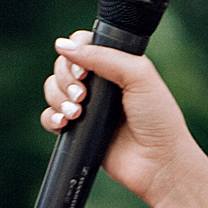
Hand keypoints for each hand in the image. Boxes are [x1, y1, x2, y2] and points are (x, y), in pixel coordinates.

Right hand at [41, 33, 196, 205]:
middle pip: (63, 66)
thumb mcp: (138, 76)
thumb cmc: (157, 118)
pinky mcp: (78, 131)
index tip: (83, 73)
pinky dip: (52, 118)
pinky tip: (65, 124)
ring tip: (77, 113)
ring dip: (58, 99)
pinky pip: (49, 117)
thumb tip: (63, 46)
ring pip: (53, 89)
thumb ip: (103, 56)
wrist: (158, 162)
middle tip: (82, 96)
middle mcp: (100, 84)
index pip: (83, 44)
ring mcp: (87, 107)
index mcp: (116, 65)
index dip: (75, 53)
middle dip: (65, 79)